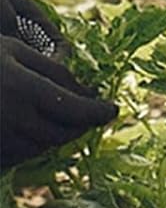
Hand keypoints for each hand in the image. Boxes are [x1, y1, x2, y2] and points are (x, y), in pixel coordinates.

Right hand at [0, 0, 117, 171]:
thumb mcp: (16, 52)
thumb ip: (53, 71)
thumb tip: (88, 91)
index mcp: (23, 90)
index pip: (76, 110)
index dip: (99, 112)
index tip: (112, 110)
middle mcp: (12, 120)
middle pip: (63, 133)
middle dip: (81, 124)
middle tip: (91, 114)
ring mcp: (0, 140)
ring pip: (42, 146)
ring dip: (57, 135)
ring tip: (62, 119)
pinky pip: (19, 155)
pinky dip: (33, 143)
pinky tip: (31, 128)